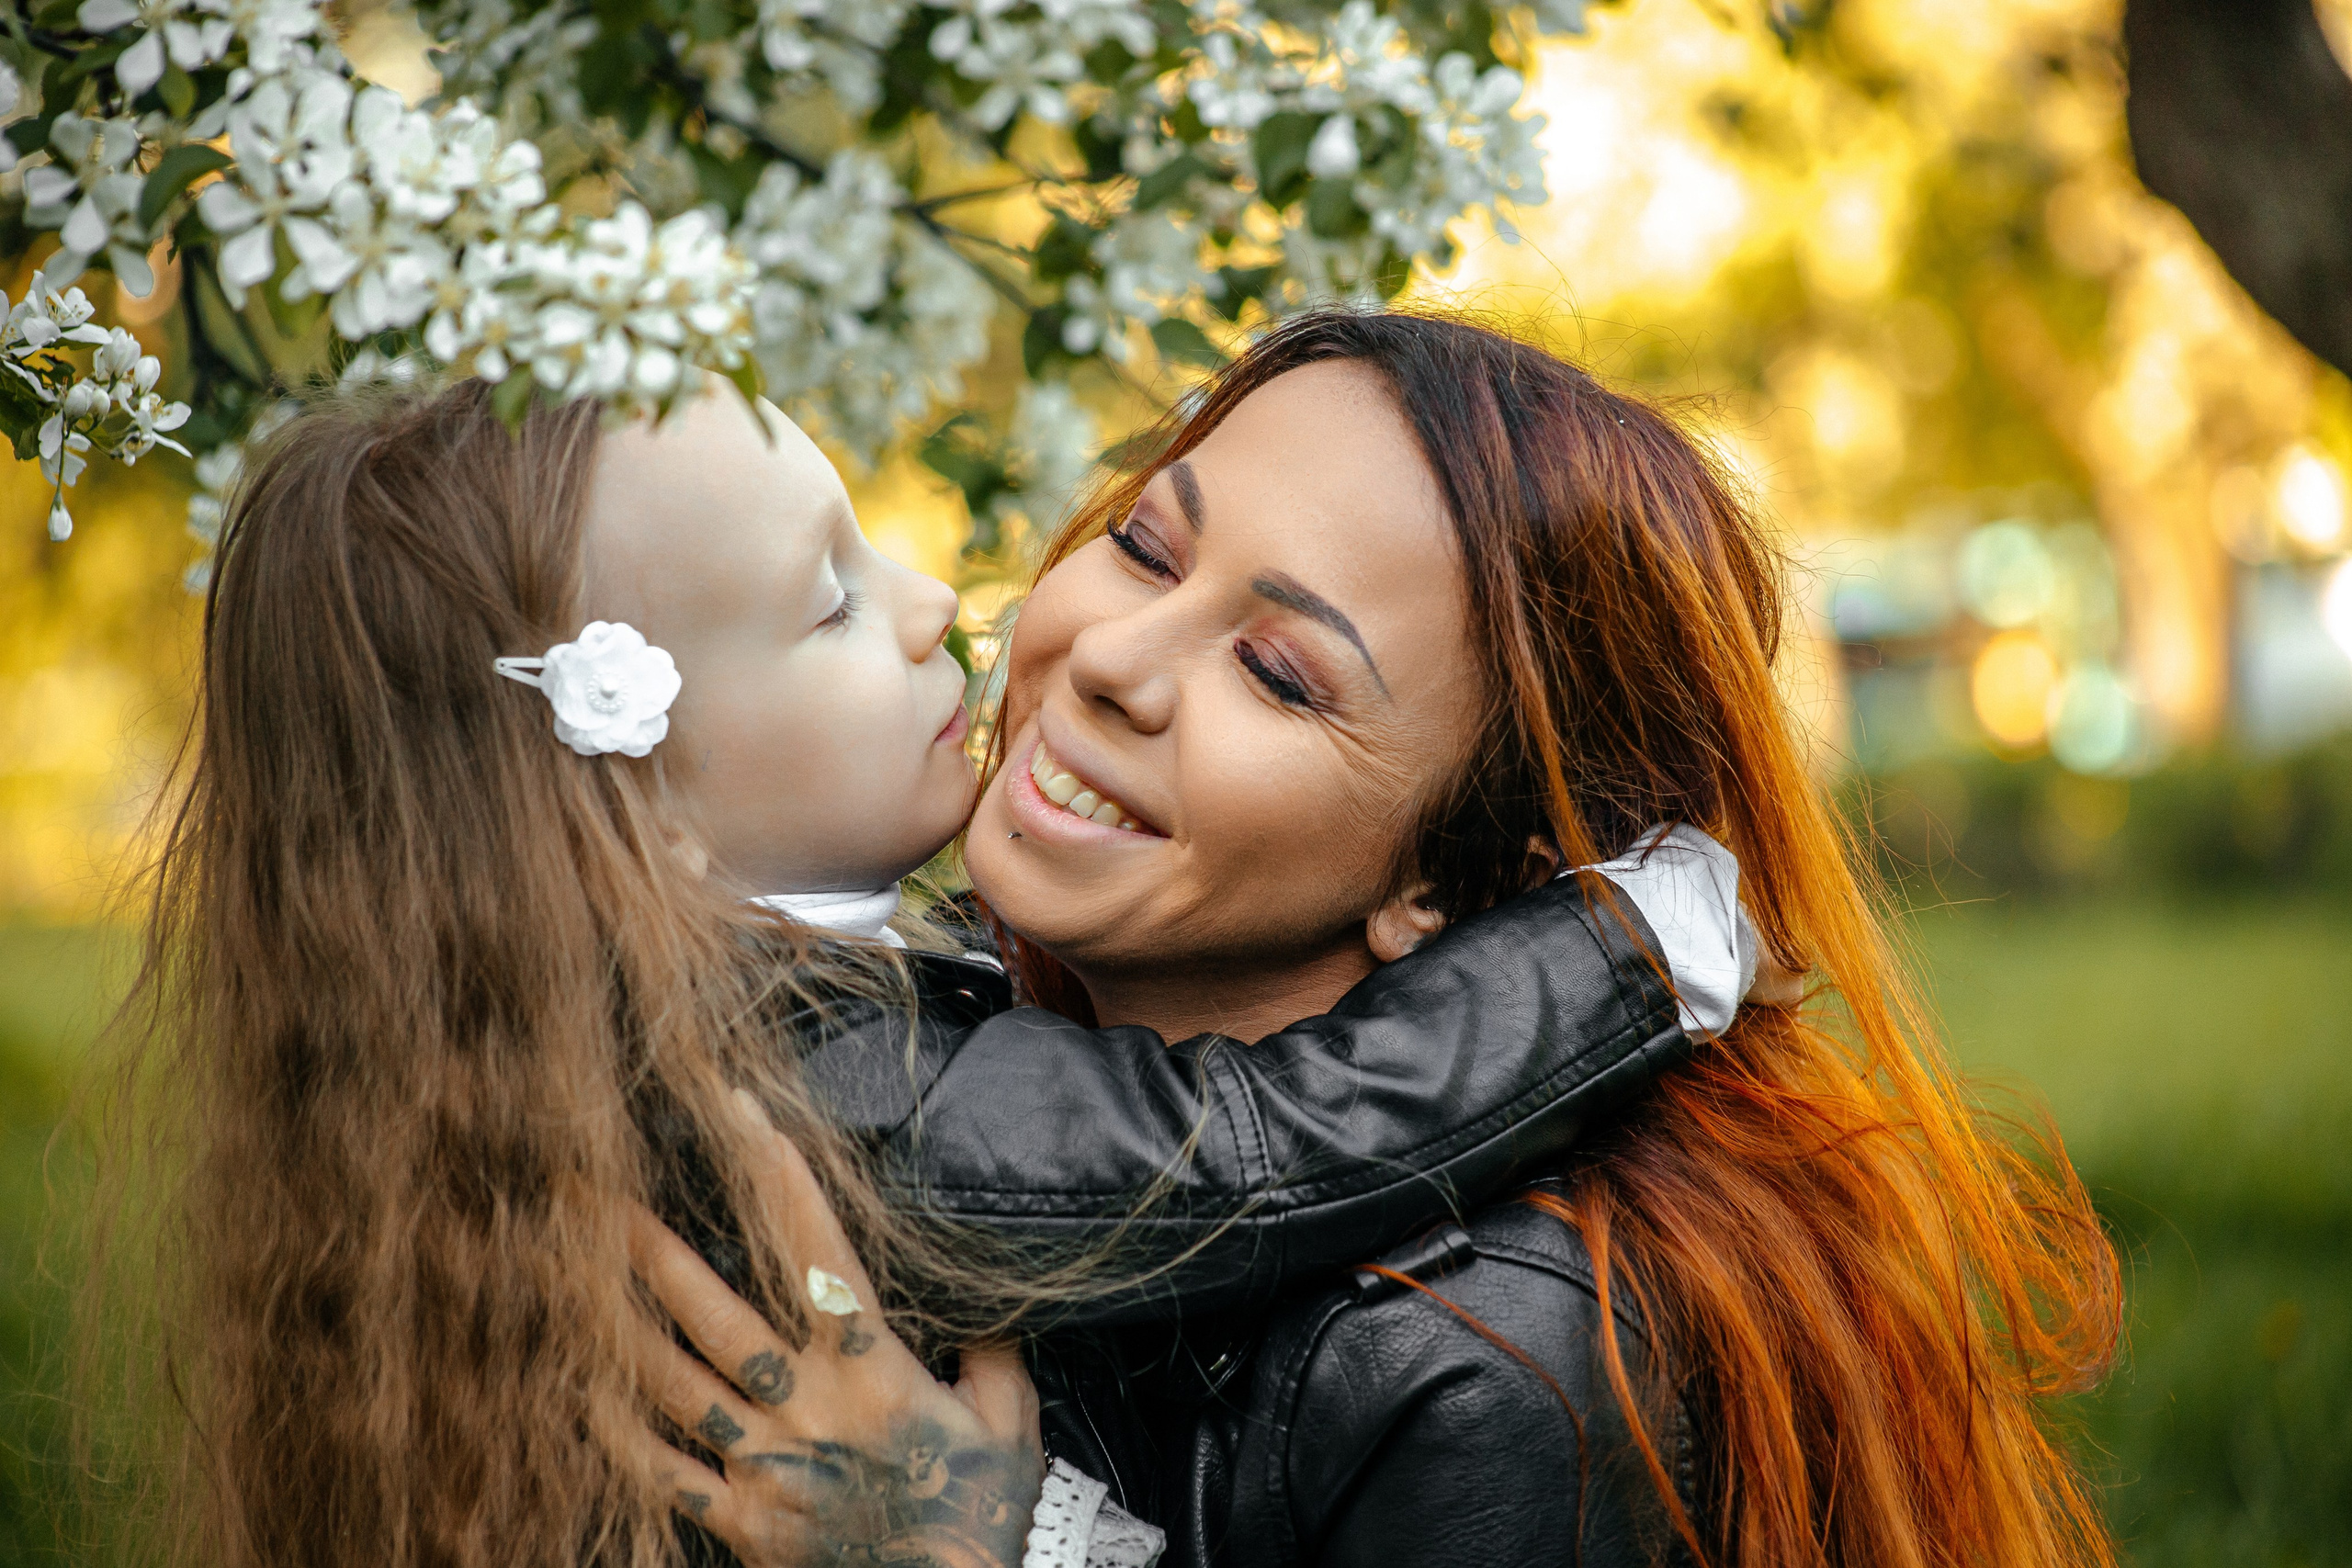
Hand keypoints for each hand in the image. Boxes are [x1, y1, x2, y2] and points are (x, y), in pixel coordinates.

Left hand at [628, 1089, 1042, 1566]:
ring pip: (677, 1387)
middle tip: (605, 1202)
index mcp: (875, 1373)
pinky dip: (621, 1435)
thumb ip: (990, 1350)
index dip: (784, 1183)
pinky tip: (583, 1395)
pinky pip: (666, 1475)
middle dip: (657, 1256)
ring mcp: (768, 1467)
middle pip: (717, 1318)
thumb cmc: (984, 1512)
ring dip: (625, 1329)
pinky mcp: (744, 1522)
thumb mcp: (1010, 1418)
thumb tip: (982, 1302)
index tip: (748, 1121)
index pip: (822, 1256)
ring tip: (579, 1281)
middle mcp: (809, 1411)